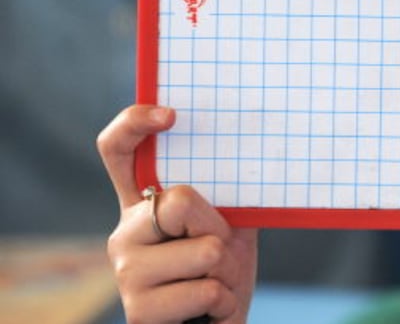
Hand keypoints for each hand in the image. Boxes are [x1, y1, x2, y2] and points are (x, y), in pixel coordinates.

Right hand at [98, 105, 257, 322]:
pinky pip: (205, 289)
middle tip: (218, 254)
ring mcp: (125, 272)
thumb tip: (262, 143)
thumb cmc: (224, 272)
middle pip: (178, 201)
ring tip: (213, 285)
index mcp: (143, 204)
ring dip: (225, 270)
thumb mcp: (231, 225)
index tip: (170, 115)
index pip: (117, 152)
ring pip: (203, 249)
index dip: (133, 124)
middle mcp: (124, 233)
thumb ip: (225, 195)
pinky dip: (223, 300)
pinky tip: (209, 310)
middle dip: (218, 229)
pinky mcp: (137, 311)